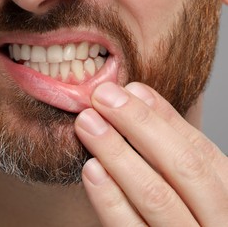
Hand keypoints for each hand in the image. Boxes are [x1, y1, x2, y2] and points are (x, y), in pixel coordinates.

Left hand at [75, 82, 227, 225]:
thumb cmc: (192, 220)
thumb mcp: (196, 188)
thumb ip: (171, 147)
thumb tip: (139, 95)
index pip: (200, 152)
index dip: (162, 118)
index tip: (130, 90)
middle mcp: (218, 223)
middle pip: (183, 167)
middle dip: (139, 127)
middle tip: (102, 97)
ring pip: (157, 197)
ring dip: (118, 154)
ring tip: (88, 123)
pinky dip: (111, 200)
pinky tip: (92, 169)